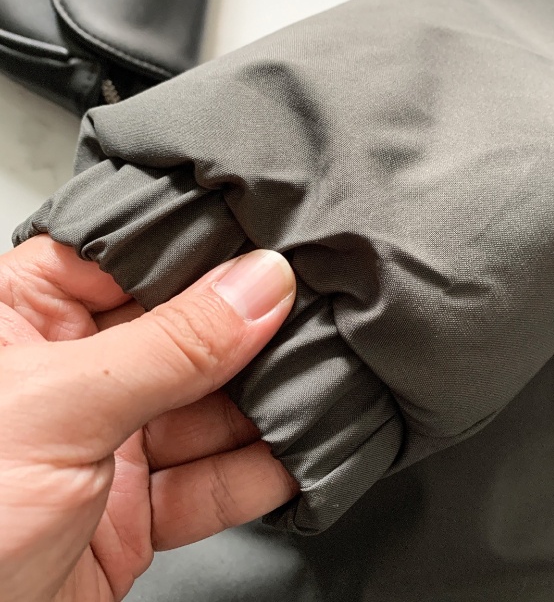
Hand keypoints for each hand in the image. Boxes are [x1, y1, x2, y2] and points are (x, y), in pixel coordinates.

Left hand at [0, 236, 297, 601]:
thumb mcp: (58, 410)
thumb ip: (169, 347)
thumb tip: (256, 288)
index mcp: (22, 323)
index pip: (125, 259)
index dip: (198, 249)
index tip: (266, 244)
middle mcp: (68, 378)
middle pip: (181, 335)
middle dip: (249, 333)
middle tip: (312, 317)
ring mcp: (104, 446)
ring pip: (207, 410)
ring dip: (265, 406)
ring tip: (321, 384)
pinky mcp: (132, 513)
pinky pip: (208, 483)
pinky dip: (256, 474)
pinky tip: (293, 456)